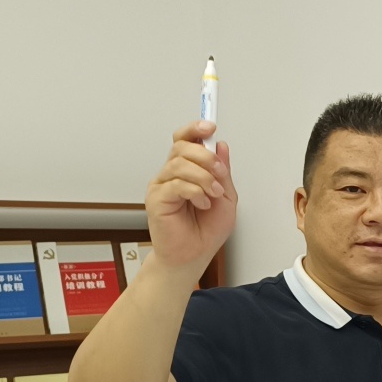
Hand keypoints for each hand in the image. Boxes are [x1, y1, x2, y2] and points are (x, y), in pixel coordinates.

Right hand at [145, 121, 236, 276]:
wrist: (194, 256)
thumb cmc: (207, 230)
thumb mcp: (225, 196)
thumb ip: (223, 171)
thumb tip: (221, 145)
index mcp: (186, 170)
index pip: (184, 140)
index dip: (194, 129)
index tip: (210, 126)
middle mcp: (171, 175)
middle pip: (181, 147)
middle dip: (206, 157)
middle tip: (220, 174)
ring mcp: (161, 186)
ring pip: (180, 164)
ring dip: (204, 177)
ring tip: (213, 195)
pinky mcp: (156, 200)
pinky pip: (176, 184)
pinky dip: (196, 192)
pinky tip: (203, 204)